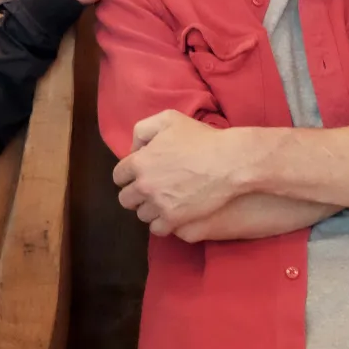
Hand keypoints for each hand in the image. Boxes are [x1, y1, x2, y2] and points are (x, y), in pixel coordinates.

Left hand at [112, 110, 253, 235]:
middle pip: (126, 199)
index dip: (128, 175)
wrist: (229, 162)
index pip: (119, 176)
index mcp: (140, 161)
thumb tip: (134, 150)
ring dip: (149, 209)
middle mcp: (144, 185)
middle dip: (135, 194)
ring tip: (163, 201)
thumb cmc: (201, 138)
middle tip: (151, 189)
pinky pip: (156, 229)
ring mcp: (158, 204)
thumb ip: (143, 130)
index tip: (139, 175)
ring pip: (141, 215)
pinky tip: (170, 214)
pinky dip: (161, 223)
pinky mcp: (174, 219)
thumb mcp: (168, 119)